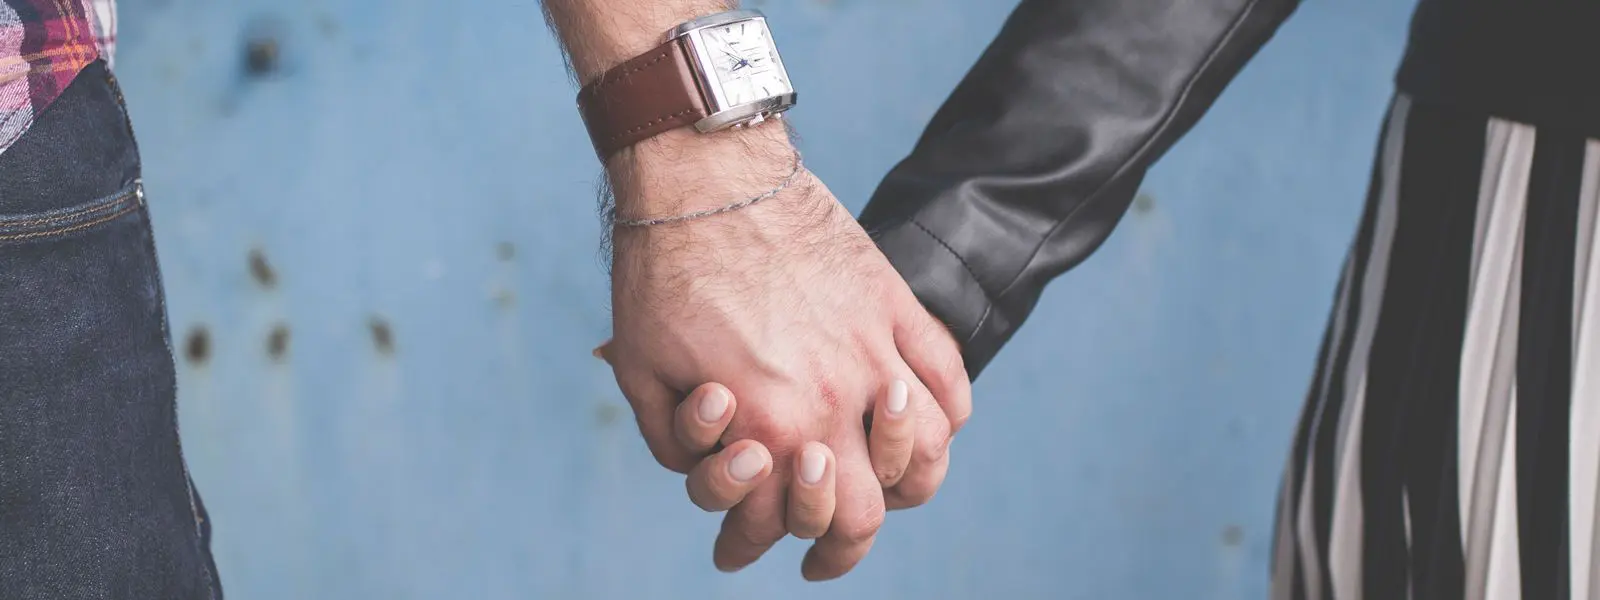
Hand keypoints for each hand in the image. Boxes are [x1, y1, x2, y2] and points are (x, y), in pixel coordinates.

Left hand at [602, 125, 971, 579]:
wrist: (706, 176)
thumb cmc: (661, 274)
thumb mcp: (642, 372)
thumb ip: (677, 442)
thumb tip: (710, 470)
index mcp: (771, 424)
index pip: (799, 524)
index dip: (767, 548)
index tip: (743, 551)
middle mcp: (834, 398)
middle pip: (872, 509)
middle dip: (845, 543)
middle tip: (824, 553)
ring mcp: (874, 349)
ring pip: (927, 450)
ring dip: (908, 483)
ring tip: (888, 490)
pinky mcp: (893, 302)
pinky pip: (947, 373)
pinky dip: (945, 411)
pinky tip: (927, 423)